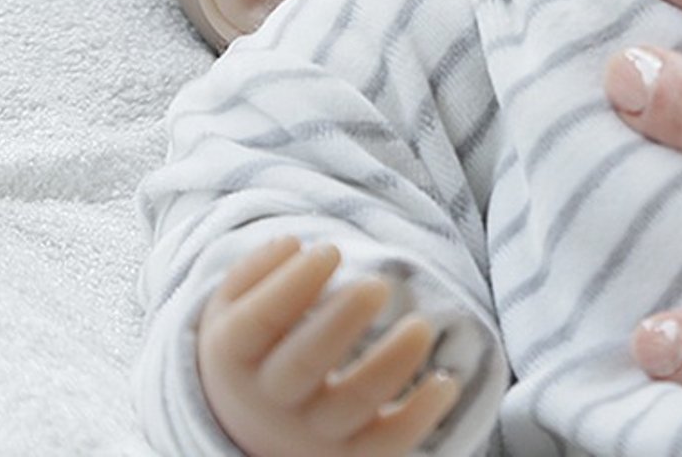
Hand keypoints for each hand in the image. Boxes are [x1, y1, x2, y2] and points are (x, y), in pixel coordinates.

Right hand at [196, 237, 461, 456]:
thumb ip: (255, 272)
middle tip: (377, 285)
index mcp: (235, 358)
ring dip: (389, 365)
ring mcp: (311, 433)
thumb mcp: (236, 309)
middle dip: (339, 324)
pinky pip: (386, 444)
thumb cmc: (258, 348)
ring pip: (351, 406)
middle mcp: (270, 402)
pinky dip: (419, 417)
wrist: (250, 429)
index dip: (290, 287)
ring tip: (421, 326)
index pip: (256, 324)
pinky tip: (446, 381)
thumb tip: (290, 245)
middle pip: (301, 366)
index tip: (330, 252)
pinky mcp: (351, 455)